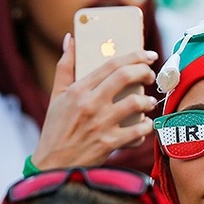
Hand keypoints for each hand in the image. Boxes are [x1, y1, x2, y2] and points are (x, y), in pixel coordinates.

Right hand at [32, 35, 158, 170]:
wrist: (52, 165)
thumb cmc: (55, 130)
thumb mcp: (56, 97)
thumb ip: (64, 66)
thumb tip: (70, 39)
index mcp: (78, 90)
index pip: (111, 64)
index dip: (135, 56)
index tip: (148, 55)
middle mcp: (90, 105)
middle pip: (126, 77)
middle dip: (145, 72)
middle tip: (151, 75)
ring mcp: (100, 125)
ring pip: (135, 103)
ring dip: (148, 101)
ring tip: (148, 102)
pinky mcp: (109, 144)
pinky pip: (138, 131)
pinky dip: (146, 128)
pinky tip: (144, 126)